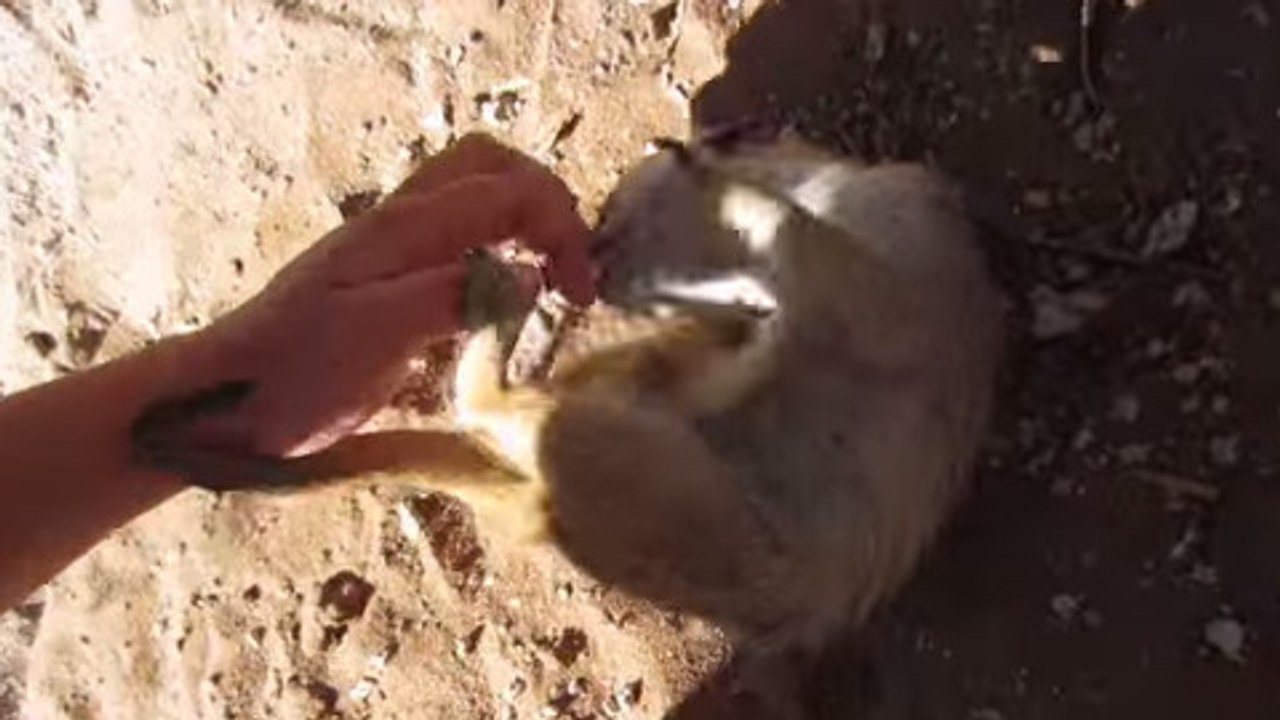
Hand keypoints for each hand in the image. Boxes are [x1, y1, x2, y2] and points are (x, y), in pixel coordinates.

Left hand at [191, 134, 594, 455]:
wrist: (225, 403)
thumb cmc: (295, 376)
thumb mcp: (377, 337)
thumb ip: (454, 295)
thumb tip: (531, 277)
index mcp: (403, 229)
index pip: (511, 191)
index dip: (563, 231)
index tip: (582, 295)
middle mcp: (400, 223)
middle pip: (493, 167)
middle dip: (548, 206)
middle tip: (571, 272)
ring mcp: (390, 247)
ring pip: (475, 194)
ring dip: (525, 222)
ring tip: (550, 279)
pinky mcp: (386, 278)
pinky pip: (458, 235)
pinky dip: (499, 249)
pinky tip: (504, 301)